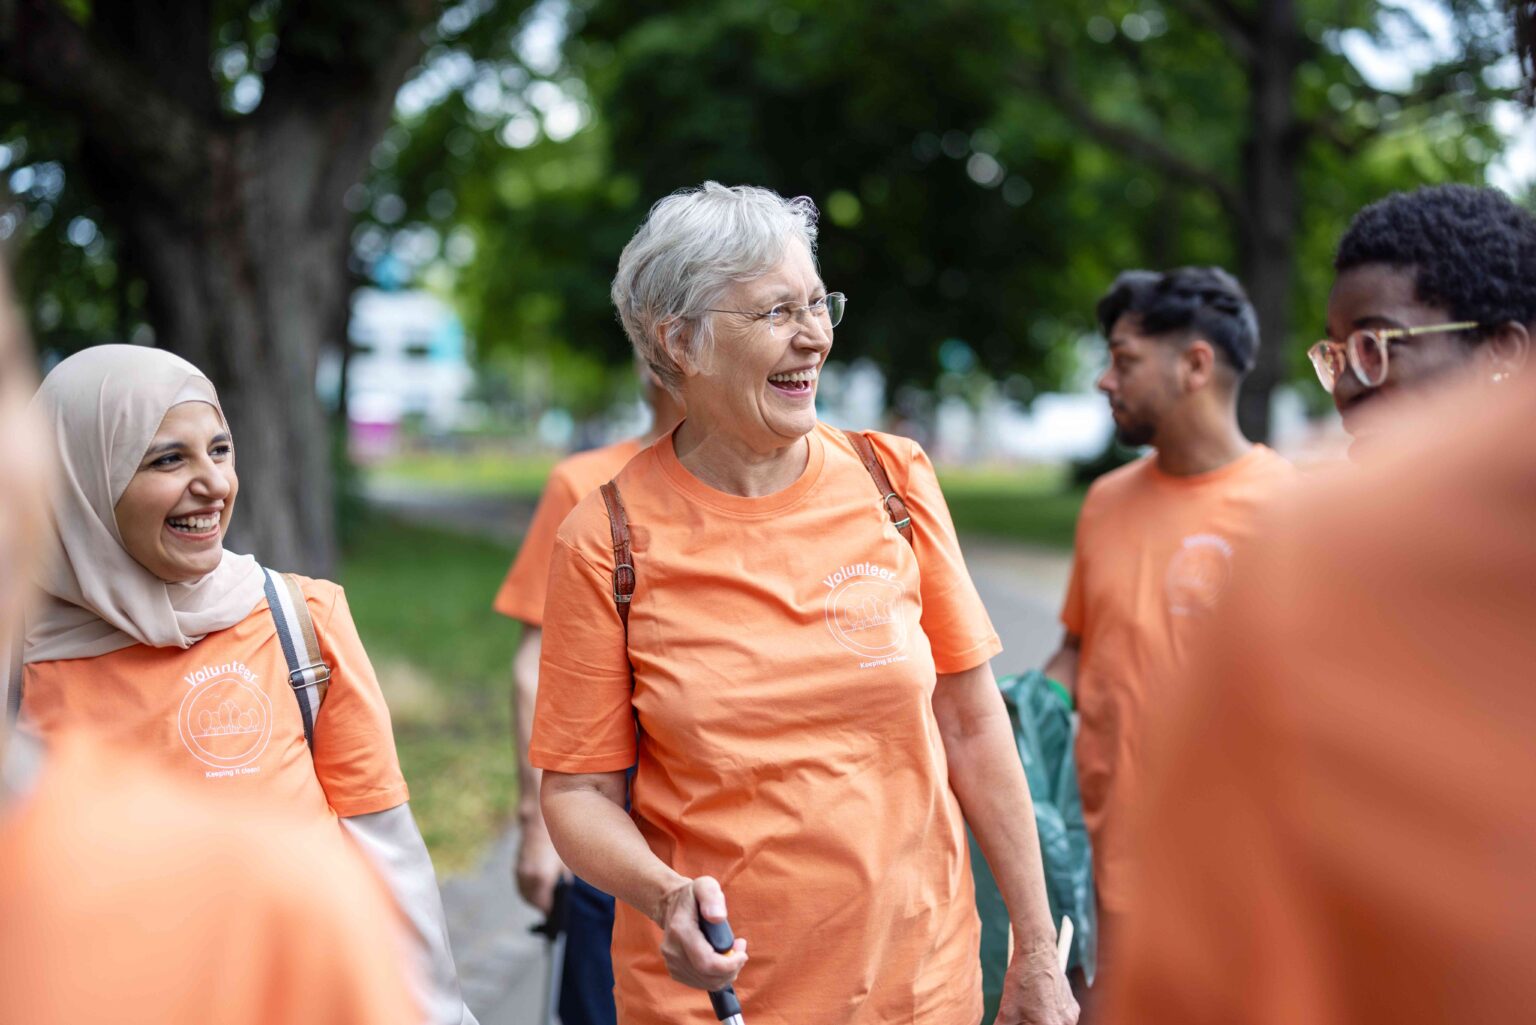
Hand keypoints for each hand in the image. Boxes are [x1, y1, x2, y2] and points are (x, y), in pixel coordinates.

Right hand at [514, 821, 566, 913]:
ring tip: (546, 901)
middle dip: (543, 907)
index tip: (557, 917)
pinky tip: (537, 889)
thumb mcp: (567, 863)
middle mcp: (528, 877)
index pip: (544, 906)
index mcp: (542, 878)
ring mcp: (520, 872)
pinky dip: (528, 890)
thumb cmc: (559, 840)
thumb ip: (564, 882)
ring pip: (525, 895)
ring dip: (534, 899)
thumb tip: (564, 896)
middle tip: (553, 910)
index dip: (551, 912)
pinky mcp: (517, 867)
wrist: (539, 821)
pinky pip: (522, 886)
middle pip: (533, 902)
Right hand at [653, 875, 747, 990]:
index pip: (707, 963)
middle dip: (732, 968)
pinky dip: (716, 976)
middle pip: (709, 977)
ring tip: (731, 951)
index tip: (743, 951)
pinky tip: (719, 958)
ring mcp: (672, 963)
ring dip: (726, 972)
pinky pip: (702, 983)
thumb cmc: (693, 896)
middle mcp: (672, 950)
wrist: (671, 905)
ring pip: (707, 983)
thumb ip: (712, 898)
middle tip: (739, 947)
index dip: (730, 964)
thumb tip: (718, 917)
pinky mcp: (675, 971)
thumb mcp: (705, 886)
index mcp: (680, 930)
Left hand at [996, 940, 1078, 1024]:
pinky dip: (1050, 1018)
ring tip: (1029, 1013)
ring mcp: (1071, 1016)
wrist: (1038, 954)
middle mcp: (1065, 1024)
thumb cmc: (1022, 979)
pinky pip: (1061, 1020)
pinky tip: (1038, 1007)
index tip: (1018, 1024)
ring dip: (1041, 1023)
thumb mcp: (1007, 1011)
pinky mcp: (1074, 1008)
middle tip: (1021, 1021)